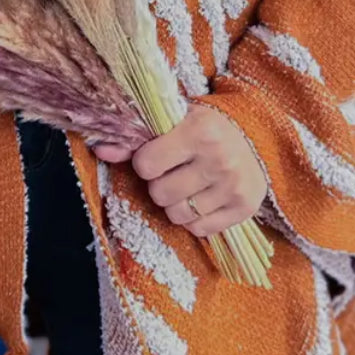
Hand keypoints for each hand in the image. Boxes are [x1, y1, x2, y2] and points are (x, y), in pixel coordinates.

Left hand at [92, 104, 268, 239]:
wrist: (254, 139)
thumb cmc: (205, 129)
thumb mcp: (173, 125)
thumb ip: (135, 139)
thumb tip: (100, 148)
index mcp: (200, 130)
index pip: (146, 164)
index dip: (146, 163)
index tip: (157, 157)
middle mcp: (220, 159)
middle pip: (160, 194)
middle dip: (161, 185)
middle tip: (174, 172)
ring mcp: (234, 186)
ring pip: (178, 215)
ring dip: (177, 204)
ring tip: (189, 185)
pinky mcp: (244, 209)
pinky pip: (199, 229)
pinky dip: (195, 219)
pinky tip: (204, 198)